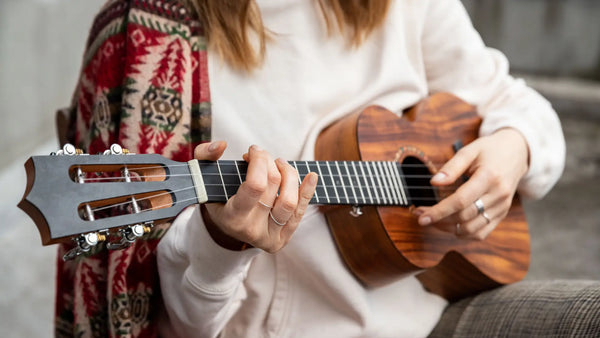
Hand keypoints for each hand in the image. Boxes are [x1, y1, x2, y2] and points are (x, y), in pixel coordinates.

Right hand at [193, 141, 317, 251]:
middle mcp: (251, 230)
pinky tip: (312, 176)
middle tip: (261, 155)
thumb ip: (204, 156)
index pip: (255, 186)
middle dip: (269, 162)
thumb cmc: (216, 196)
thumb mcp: (203, 177)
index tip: (253, 150)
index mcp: (231, 217)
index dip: (259, 161)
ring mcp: (269, 236)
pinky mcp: (283, 238)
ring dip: (288, 174)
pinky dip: (307, 191)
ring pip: (290, 201)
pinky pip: (300, 212)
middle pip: (273, 186)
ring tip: (279, 164)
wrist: (225, 226)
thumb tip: (222, 145)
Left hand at [412, 128, 528, 239]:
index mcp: (489, 177)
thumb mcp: (470, 150)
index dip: (439, 211)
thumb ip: (451, 167)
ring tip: (433, 220)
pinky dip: (463, 234)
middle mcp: (498, 195)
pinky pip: (482, 233)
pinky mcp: (502, 214)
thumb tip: (434, 183)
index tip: (421, 216)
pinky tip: (450, 225)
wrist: (517, 152)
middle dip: (439, 220)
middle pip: (465, 217)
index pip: (461, 201)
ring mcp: (502, 207)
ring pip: (472, 229)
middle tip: (420, 215)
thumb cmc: (490, 150)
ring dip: (448, 229)